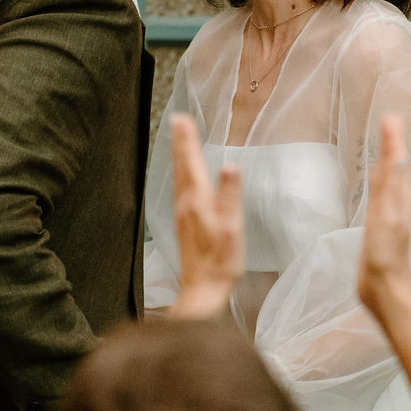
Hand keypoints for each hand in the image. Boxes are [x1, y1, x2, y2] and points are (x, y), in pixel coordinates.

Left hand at [168, 114, 242, 319]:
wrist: (202, 292)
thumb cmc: (221, 263)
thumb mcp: (232, 229)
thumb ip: (230, 196)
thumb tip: (231, 165)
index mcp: (198, 201)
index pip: (191, 163)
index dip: (187, 141)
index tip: (182, 118)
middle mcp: (186, 205)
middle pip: (182, 167)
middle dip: (180, 143)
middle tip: (177, 120)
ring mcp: (183, 216)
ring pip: (179, 178)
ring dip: (179, 157)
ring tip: (179, 140)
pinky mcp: (184, 225)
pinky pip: (180, 190)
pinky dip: (181, 175)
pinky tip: (184, 177)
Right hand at [357, 114, 410, 318]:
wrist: (385, 291)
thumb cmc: (385, 256)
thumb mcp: (385, 216)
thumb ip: (389, 186)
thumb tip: (397, 153)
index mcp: (399, 198)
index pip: (396, 161)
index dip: (393, 139)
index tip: (390, 116)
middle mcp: (397, 204)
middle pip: (395, 168)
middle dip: (391, 145)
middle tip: (388, 122)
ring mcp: (390, 217)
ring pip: (389, 182)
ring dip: (386, 163)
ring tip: (383, 146)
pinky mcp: (380, 230)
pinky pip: (380, 198)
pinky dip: (379, 184)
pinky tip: (375, 187)